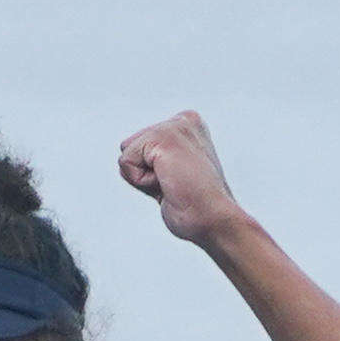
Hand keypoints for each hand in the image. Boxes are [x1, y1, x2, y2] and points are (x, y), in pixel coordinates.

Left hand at [118, 111, 246, 244]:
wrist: (214, 220)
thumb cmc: (196, 209)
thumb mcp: (172, 177)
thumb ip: (152, 162)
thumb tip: (125, 153)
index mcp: (189, 126)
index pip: (139, 147)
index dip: (150, 174)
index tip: (178, 183)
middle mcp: (183, 120)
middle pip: (129, 147)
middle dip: (144, 175)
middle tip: (176, 186)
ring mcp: (174, 126)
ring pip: (126, 154)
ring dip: (143, 179)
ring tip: (173, 184)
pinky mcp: (162, 137)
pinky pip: (126, 162)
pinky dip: (140, 181)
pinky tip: (169, 183)